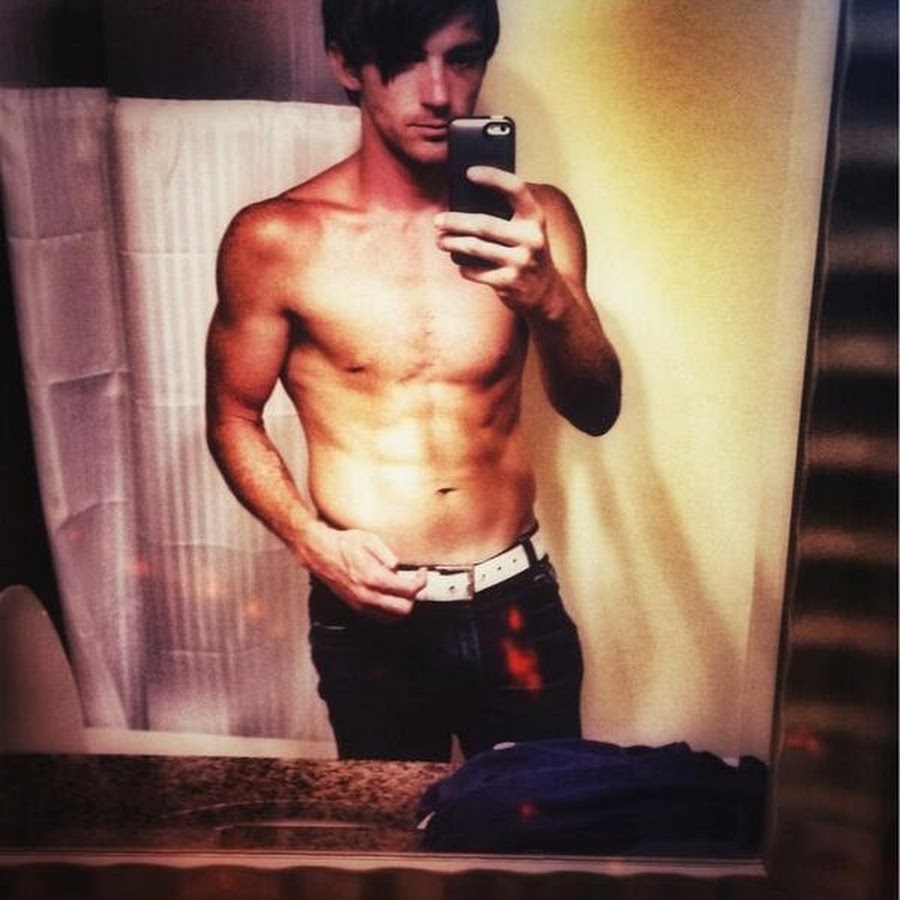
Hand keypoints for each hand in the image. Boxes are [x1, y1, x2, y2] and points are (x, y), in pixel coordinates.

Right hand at [300, 522, 426, 619]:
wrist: (320, 553)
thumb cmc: (342, 544)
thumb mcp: (369, 539)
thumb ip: (387, 554)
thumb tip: (398, 567)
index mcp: (373, 577)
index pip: (408, 590)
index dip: (420, 582)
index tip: (421, 575)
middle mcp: (367, 595)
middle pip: (403, 609)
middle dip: (414, 597)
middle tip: (414, 583)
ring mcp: (361, 603)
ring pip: (392, 617)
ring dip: (402, 605)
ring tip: (403, 590)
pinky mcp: (356, 606)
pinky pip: (380, 616)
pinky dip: (389, 610)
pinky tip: (390, 596)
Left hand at [434, 166, 563, 317]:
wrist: (545, 292)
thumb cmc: (526, 253)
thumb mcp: (526, 231)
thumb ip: (507, 217)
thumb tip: (463, 206)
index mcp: (535, 218)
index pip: (515, 188)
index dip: (493, 177)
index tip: (469, 173)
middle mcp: (531, 238)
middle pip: (484, 224)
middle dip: (455, 222)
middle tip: (438, 221)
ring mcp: (521, 262)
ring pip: (475, 248)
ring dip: (452, 244)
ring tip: (440, 241)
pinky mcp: (510, 282)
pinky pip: (476, 272)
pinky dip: (464, 268)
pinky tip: (459, 264)